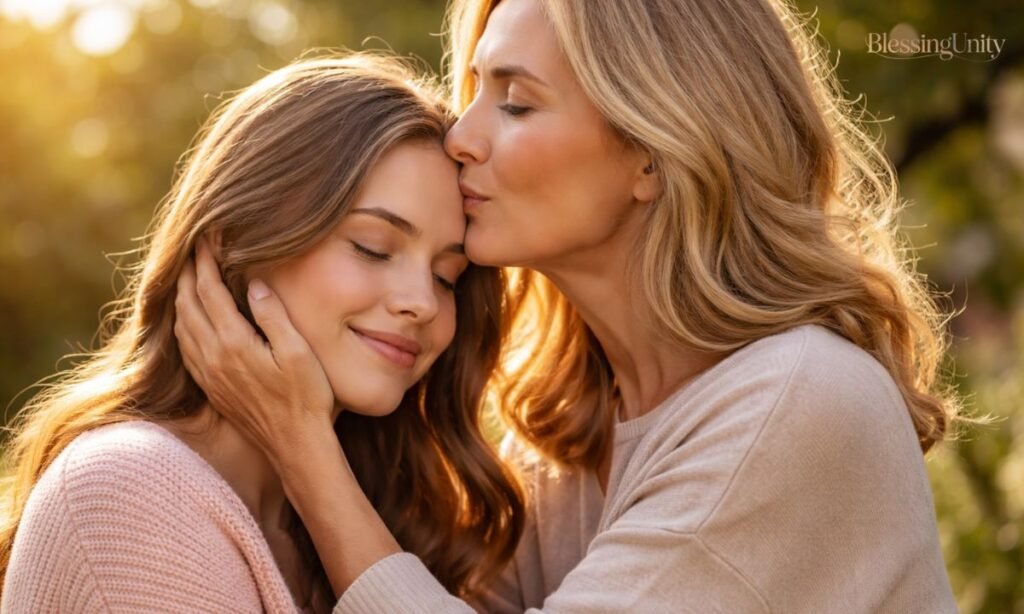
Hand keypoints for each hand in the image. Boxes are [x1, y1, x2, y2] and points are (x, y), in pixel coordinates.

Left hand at [173, 237, 335, 469]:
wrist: (296, 445)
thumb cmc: (306, 398)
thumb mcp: (298, 352)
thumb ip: (272, 315)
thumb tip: (253, 283)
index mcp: (233, 343)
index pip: (209, 291)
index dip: (205, 261)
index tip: (206, 238)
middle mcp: (213, 357)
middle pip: (187, 304)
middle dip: (189, 273)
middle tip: (194, 250)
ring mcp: (209, 375)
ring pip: (181, 326)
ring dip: (182, 297)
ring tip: (189, 277)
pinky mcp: (211, 388)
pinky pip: (186, 348)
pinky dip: (183, 324)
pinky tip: (191, 319)